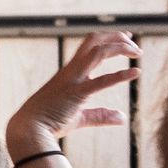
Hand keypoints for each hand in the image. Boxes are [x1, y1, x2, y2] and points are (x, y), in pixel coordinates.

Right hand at [7, 31, 143, 155]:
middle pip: (94, 41)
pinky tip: (136, 72)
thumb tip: (122, 118)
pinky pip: (101, 81)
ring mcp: (73, 80)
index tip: (127, 39)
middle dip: (115, 37)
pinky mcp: (76, 93)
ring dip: (120, 48)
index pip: (90, 47)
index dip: (109, 39)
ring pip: (98, 51)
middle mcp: (71, 71)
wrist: (29, 130)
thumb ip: (101, 115)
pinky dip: (121, 75)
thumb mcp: (79, 118)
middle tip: (134, 43)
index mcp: (70, 73)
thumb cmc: (50, 123)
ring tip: (138, 54)